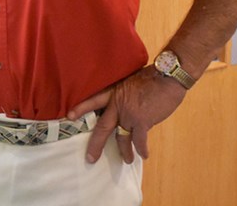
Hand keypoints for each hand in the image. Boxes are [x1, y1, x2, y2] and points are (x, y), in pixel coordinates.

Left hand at [66, 65, 186, 163]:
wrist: (167, 76)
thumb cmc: (152, 76)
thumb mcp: (130, 80)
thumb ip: (124, 93)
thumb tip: (125, 103)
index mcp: (114, 92)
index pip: (93, 100)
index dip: (81, 108)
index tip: (69, 117)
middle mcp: (118, 104)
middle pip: (103, 127)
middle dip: (96, 144)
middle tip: (90, 157)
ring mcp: (129, 114)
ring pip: (122, 137)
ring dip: (124, 151)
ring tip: (127, 160)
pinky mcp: (142, 122)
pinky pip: (140, 140)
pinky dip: (142, 149)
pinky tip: (143, 155)